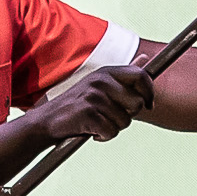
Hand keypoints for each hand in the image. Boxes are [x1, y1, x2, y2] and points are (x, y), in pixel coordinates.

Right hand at [29, 65, 154, 146]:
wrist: (47, 121)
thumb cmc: (77, 105)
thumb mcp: (100, 83)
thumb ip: (125, 73)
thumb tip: (145, 59)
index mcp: (106, 72)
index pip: (141, 76)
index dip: (149, 92)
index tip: (149, 104)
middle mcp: (101, 81)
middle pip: (137, 104)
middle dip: (128, 116)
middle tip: (110, 116)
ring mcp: (94, 97)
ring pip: (125, 122)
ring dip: (113, 128)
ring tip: (97, 122)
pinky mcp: (88, 114)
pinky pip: (111, 132)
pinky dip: (103, 136)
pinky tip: (91, 131)